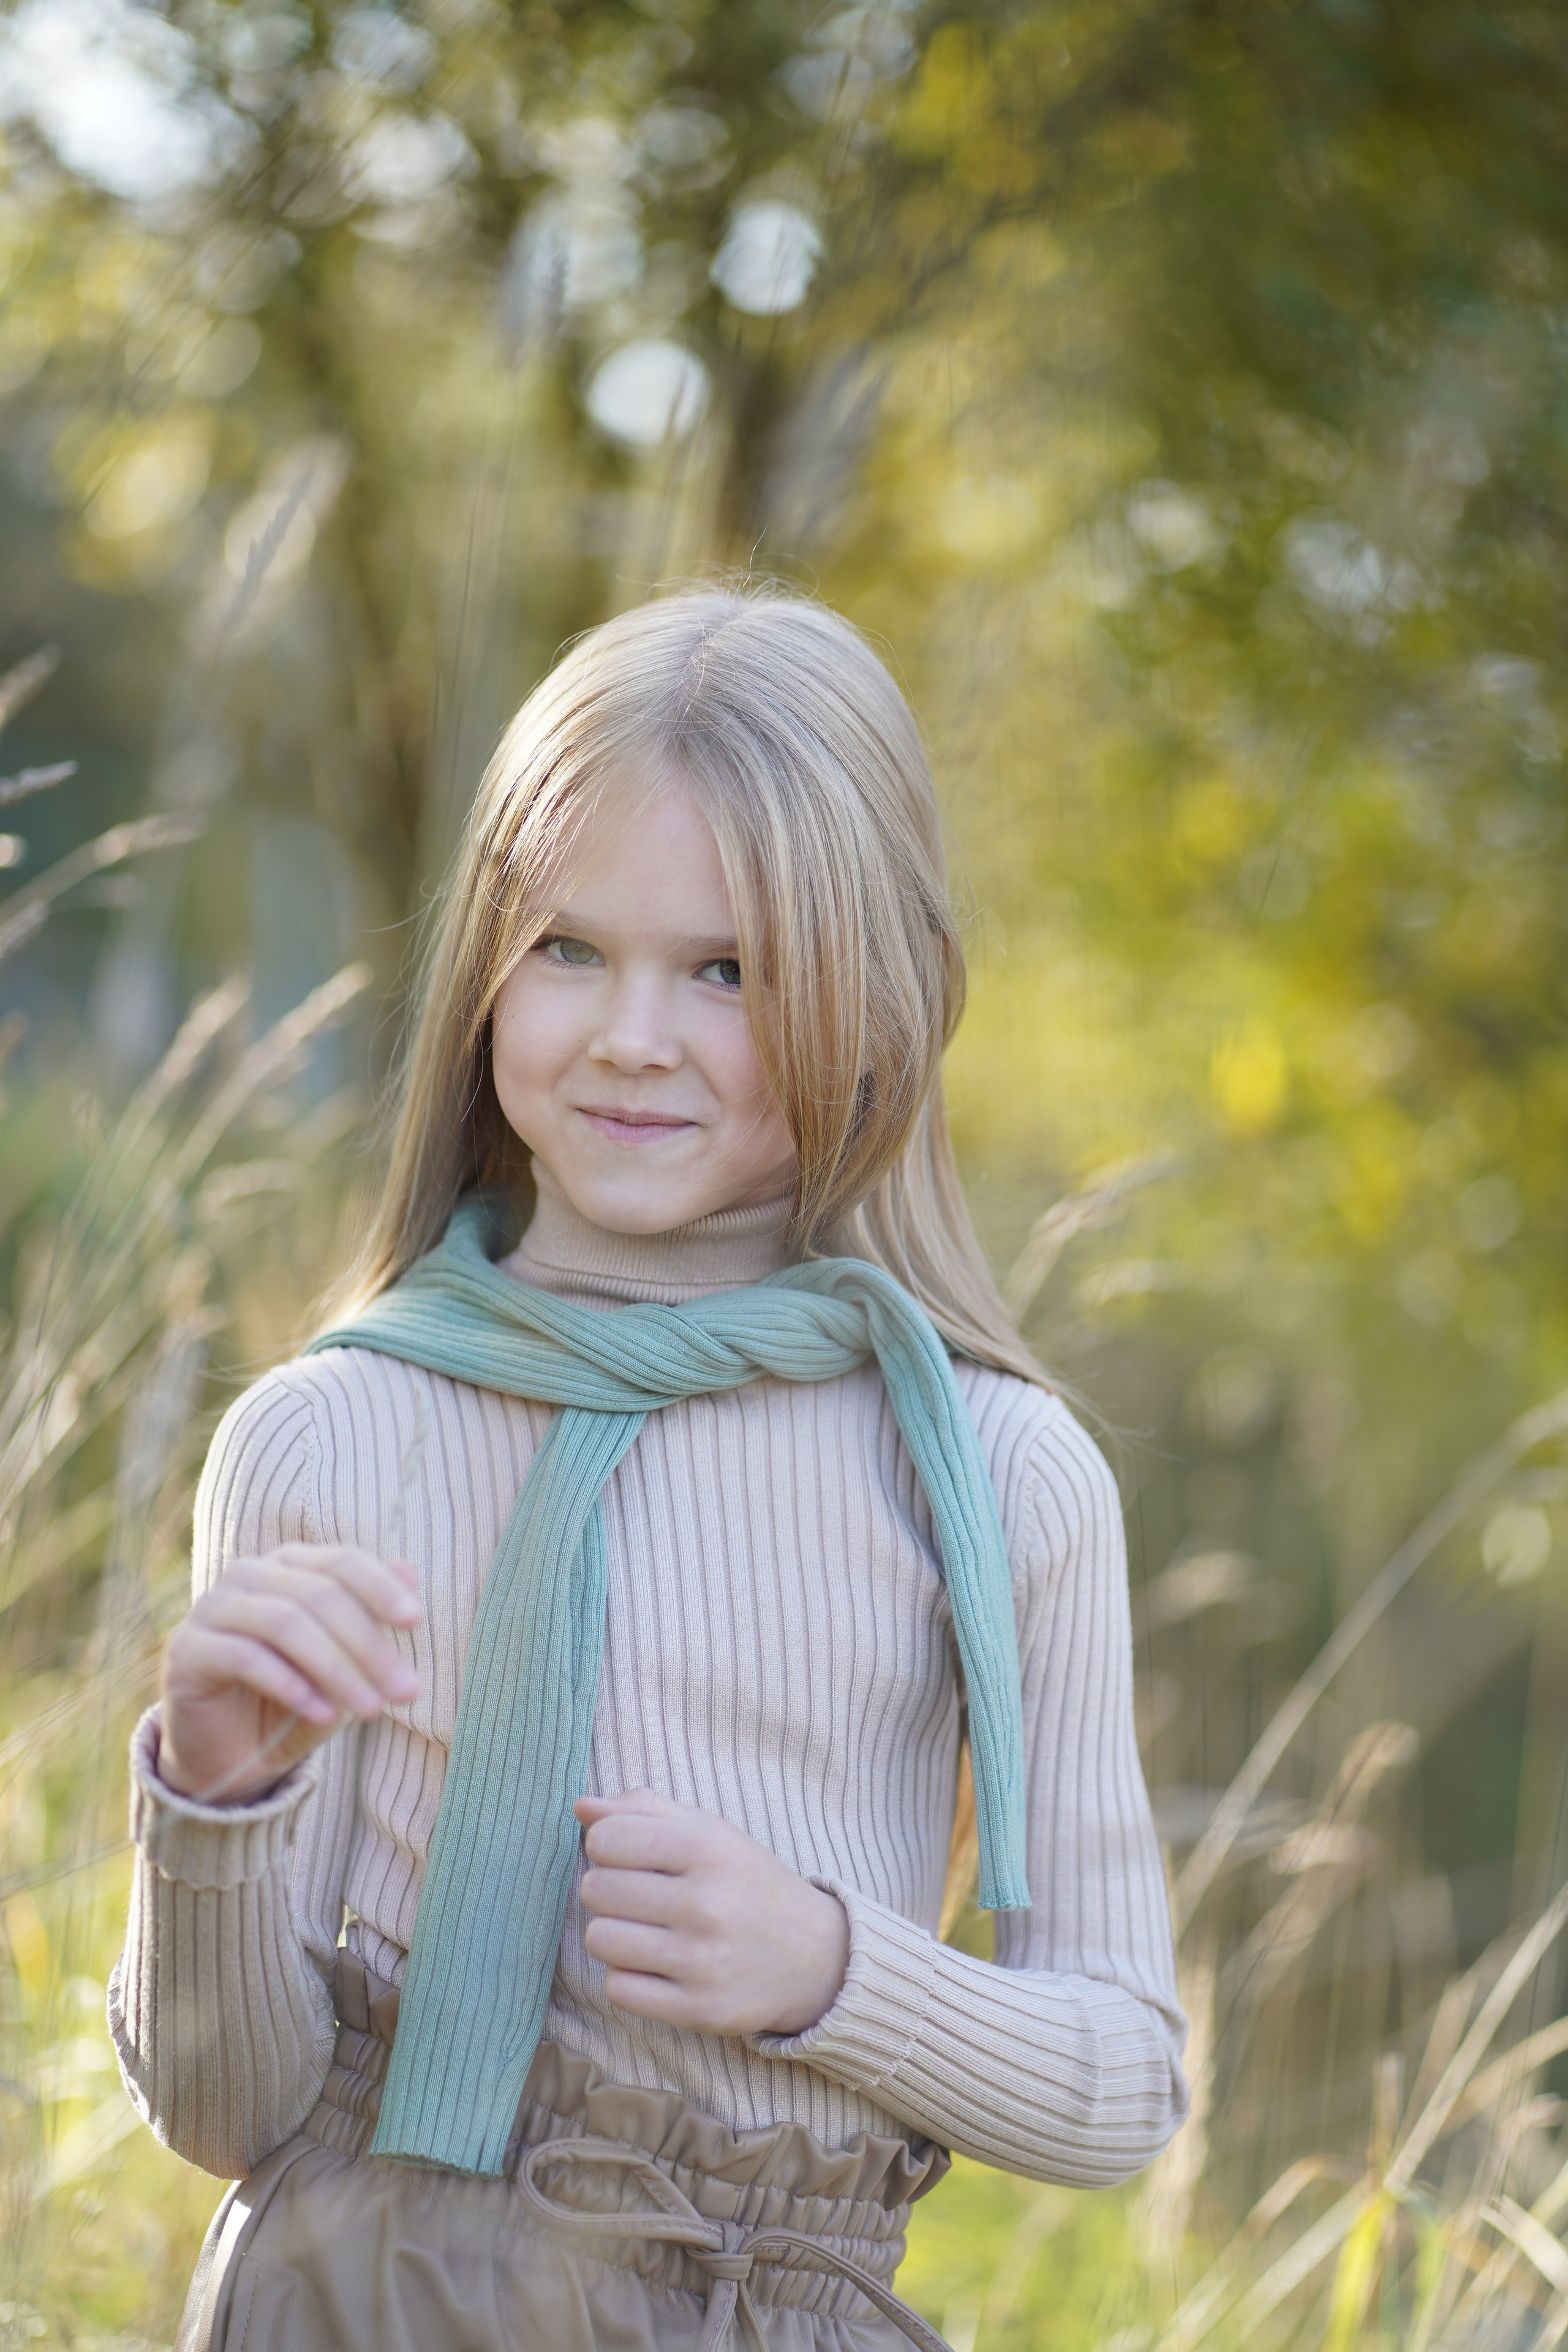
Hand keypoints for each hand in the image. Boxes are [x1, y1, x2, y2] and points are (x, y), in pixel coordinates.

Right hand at [158, 1543, 421, 1805]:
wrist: (232, 1755)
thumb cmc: (297, 1700)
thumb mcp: (344, 1662)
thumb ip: (370, 1617)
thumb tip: (410, 1570)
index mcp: (290, 1564)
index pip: (342, 1562)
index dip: (381, 1588)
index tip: (417, 1621)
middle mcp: (249, 1574)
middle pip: (319, 1595)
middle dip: (369, 1645)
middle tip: (407, 1690)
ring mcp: (213, 1607)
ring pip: (286, 1623)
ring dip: (337, 1669)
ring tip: (373, 1710)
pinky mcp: (188, 1649)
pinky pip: (247, 1658)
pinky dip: (291, 1685)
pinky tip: (324, 1716)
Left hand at [574, 1789, 849, 2037]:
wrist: (814, 1957)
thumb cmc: (746, 1883)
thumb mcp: (709, 1832)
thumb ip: (644, 1811)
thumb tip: (581, 1806)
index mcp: (708, 1848)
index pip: (606, 1838)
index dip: (606, 1845)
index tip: (630, 1856)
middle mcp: (707, 1903)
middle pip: (596, 1890)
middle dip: (608, 1890)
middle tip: (641, 1897)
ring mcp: (702, 1961)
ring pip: (600, 1940)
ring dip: (614, 1934)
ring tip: (646, 1931)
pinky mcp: (698, 2010)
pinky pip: (617, 1988)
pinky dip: (628, 1977)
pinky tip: (657, 1966)